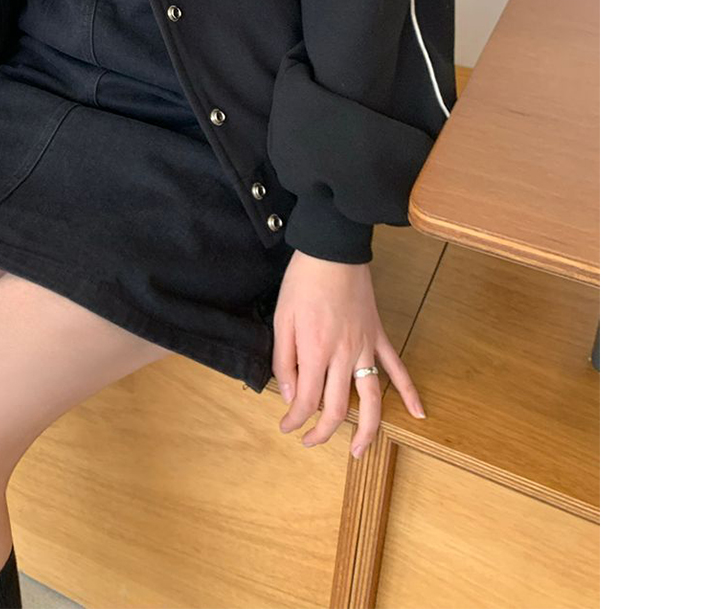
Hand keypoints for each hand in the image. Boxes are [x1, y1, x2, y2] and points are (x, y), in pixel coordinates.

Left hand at [272, 250, 425, 457]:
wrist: (332, 250)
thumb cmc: (303, 281)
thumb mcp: (281, 318)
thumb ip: (284, 359)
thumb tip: (289, 394)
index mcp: (315, 350)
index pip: (306, 400)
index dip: (294, 419)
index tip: (286, 426)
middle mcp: (343, 355)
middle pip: (338, 408)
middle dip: (322, 432)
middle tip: (309, 441)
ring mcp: (365, 347)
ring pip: (372, 399)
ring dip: (367, 430)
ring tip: (358, 451)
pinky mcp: (378, 336)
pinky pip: (398, 368)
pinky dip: (410, 392)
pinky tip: (419, 413)